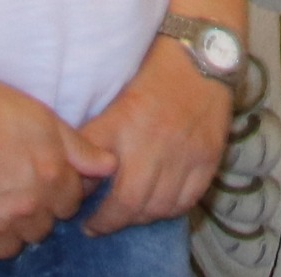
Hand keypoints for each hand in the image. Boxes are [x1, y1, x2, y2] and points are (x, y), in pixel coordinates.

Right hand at [0, 66, 109, 259]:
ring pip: (13, 245)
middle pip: (43, 227)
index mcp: (50, 176)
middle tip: (11, 183)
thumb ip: (78, 147)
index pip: (70, 204)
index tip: (37, 174)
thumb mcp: (40, 116)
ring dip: (8, 229)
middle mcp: (25, 206)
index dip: (56, 188)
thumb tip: (110, 167)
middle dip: (34, 210)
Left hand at [77, 36, 232, 233]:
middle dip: (107, 221)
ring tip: (126, 217)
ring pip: (157, 207)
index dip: (80, 194)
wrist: (204, 54)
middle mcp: (153, 140)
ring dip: (137, 218)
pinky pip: (185, 200)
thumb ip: (98, 134)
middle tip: (95, 226)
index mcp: (124, 120)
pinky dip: (168, 210)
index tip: (72, 204)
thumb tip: (78, 172)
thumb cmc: (154, 70)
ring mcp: (184, 153)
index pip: (93, 170)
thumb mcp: (116, 95)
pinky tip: (157, 206)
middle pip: (127, 201)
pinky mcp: (208, 159)